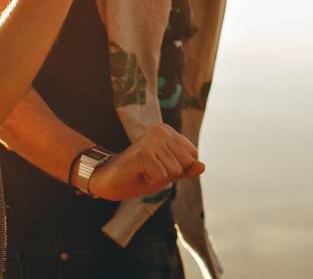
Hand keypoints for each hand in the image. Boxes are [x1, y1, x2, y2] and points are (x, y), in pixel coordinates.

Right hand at [87, 123, 204, 201]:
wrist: (109, 180)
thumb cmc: (139, 175)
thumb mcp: (167, 173)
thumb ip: (185, 169)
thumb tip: (203, 166)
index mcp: (167, 131)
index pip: (192, 155)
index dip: (177, 168)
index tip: (158, 166)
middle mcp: (160, 131)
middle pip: (186, 162)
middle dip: (170, 174)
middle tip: (150, 170)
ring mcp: (151, 140)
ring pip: (174, 170)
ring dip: (159, 178)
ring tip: (144, 171)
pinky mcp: (144, 153)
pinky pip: (162, 176)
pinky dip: (151, 181)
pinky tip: (139, 174)